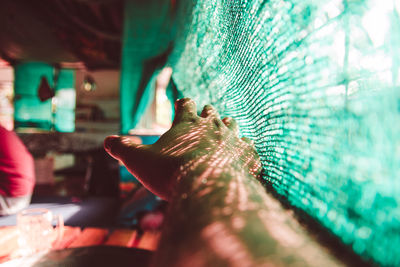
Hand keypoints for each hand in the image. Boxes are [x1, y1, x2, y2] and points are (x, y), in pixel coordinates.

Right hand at [104, 98, 260, 200]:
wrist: (207, 189)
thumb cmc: (170, 173)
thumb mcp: (139, 161)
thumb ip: (123, 148)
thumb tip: (107, 140)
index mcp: (187, 122)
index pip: (185, 103)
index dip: (182, 102)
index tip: (181, 102)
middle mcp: (212, 126)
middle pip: (210, 111)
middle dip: (206, 111)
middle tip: (205, 111)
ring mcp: (232, 139)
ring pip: (232, 124)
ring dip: (228, 125)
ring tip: (227, 124)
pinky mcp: (247, 156)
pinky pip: (250, 148)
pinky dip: (247, 150)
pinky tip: (247, 153)